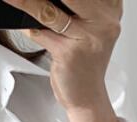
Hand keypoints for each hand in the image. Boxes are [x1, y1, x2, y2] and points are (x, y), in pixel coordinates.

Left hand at [0, 0, 123, 121]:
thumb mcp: (89, 28)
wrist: (87, 97)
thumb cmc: (85, 63)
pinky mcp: (69, 53)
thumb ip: (78, 7)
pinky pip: (42, 32)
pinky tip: (25, 23)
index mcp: (111, 8)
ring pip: (50, 10)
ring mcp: (88, 37)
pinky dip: (29, 27)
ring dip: (27, 2)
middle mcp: (104, 20)